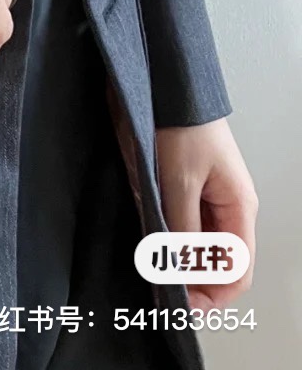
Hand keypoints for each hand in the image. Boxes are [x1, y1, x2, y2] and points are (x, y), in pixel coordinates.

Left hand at [155, 119, 257, 310]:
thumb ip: (179, 228)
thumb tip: (178, 273)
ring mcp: (204, 193)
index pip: (236, 271)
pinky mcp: (181, 181)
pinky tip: (144, 232)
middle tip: (155, 286)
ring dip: (173, 255)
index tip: (177, 303)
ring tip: (146, 260)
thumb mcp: (177, 180)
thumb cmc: (177, 122)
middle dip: (190, 277)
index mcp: (238, 206)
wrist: (159, 79)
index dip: (210, 294)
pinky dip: (162, 231)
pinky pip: (176, 219)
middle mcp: (226, 205)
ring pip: (194, 242)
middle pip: (215, 260)